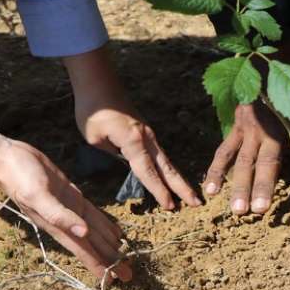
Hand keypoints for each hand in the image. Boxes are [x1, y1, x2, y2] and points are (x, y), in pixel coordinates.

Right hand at [0, 139, 132, 281]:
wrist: (8, 158)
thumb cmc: (20, 178)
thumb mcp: (39, 196)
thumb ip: (60, 216)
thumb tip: (83, 233)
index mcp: (59, 227)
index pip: (84, 251)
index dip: (99, 266)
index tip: (113, 281)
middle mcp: (66, 222)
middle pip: (93, 246)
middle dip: (110, 260)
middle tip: (128, 275)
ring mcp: (70, 209)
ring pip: (95, 231)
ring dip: (109, 245)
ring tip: (124, 256)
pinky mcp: (71, 196)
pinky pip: (92, 214)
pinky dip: (104, 224)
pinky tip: (114, 231)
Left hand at [63, 47, 199, 209]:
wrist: (98, 82)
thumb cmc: (93, 110)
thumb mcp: (95, 138)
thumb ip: (111, 153)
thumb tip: (123, 160)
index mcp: (134, 142)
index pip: (148, 172)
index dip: (159, 191)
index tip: (171, 206)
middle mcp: (147, 139)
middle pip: (167, 168)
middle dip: (181, 187)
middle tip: (196, 203)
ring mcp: (148, 134)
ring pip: (166, 161)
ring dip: (177, 179)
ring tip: (189, 195)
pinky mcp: (145, 132)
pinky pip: (159, 154)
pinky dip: (167, 168)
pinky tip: (171, 177)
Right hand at [203, 101, 289, 214]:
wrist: (274, 55)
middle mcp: (274, 129)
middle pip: (269, 162)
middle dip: (265, 186)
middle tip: (260, 210)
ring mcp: (251, 129)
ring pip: (244, 161)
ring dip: (240, 186)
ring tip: (238, 210)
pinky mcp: (237, 127)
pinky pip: (224, 151)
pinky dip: (216, 171)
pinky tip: (210, 191)